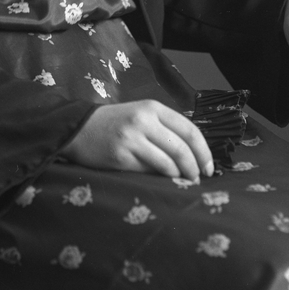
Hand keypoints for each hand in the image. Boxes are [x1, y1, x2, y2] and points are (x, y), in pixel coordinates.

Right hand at [62, 100, 213, 180]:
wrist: (78, 128)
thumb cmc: (115, 123)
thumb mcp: (141, 115)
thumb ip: (165, 128)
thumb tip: (194, 154)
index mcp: (152, 108)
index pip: (189, 129)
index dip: (203, 151)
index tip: (209, 167)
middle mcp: (143, 120)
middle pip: (181, 148)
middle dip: (194, 168)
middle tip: (197, 179)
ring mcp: (131, 138)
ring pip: (167, 163)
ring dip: (179, 177)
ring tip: (182, 182)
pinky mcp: (120, 156)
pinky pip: (148, 172)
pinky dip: (159, 179)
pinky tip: (161, 181)